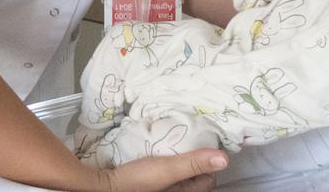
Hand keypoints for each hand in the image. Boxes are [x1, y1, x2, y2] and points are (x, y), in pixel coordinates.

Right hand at [100, 148, 227, 190]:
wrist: (104, 185)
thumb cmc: (135, 181)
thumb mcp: (166, 169)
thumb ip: (193, 163)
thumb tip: (224, 158)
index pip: (207, 180)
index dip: (208, 163)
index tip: (204, 143)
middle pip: (194, 177)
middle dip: (194, 161)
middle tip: (190, 141)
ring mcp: (161, 189)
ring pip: (179, 174)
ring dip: (179, 159)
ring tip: (176, 143)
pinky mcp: (149, 183)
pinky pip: (165, 172)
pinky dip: (165, 161)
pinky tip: (160, 150)